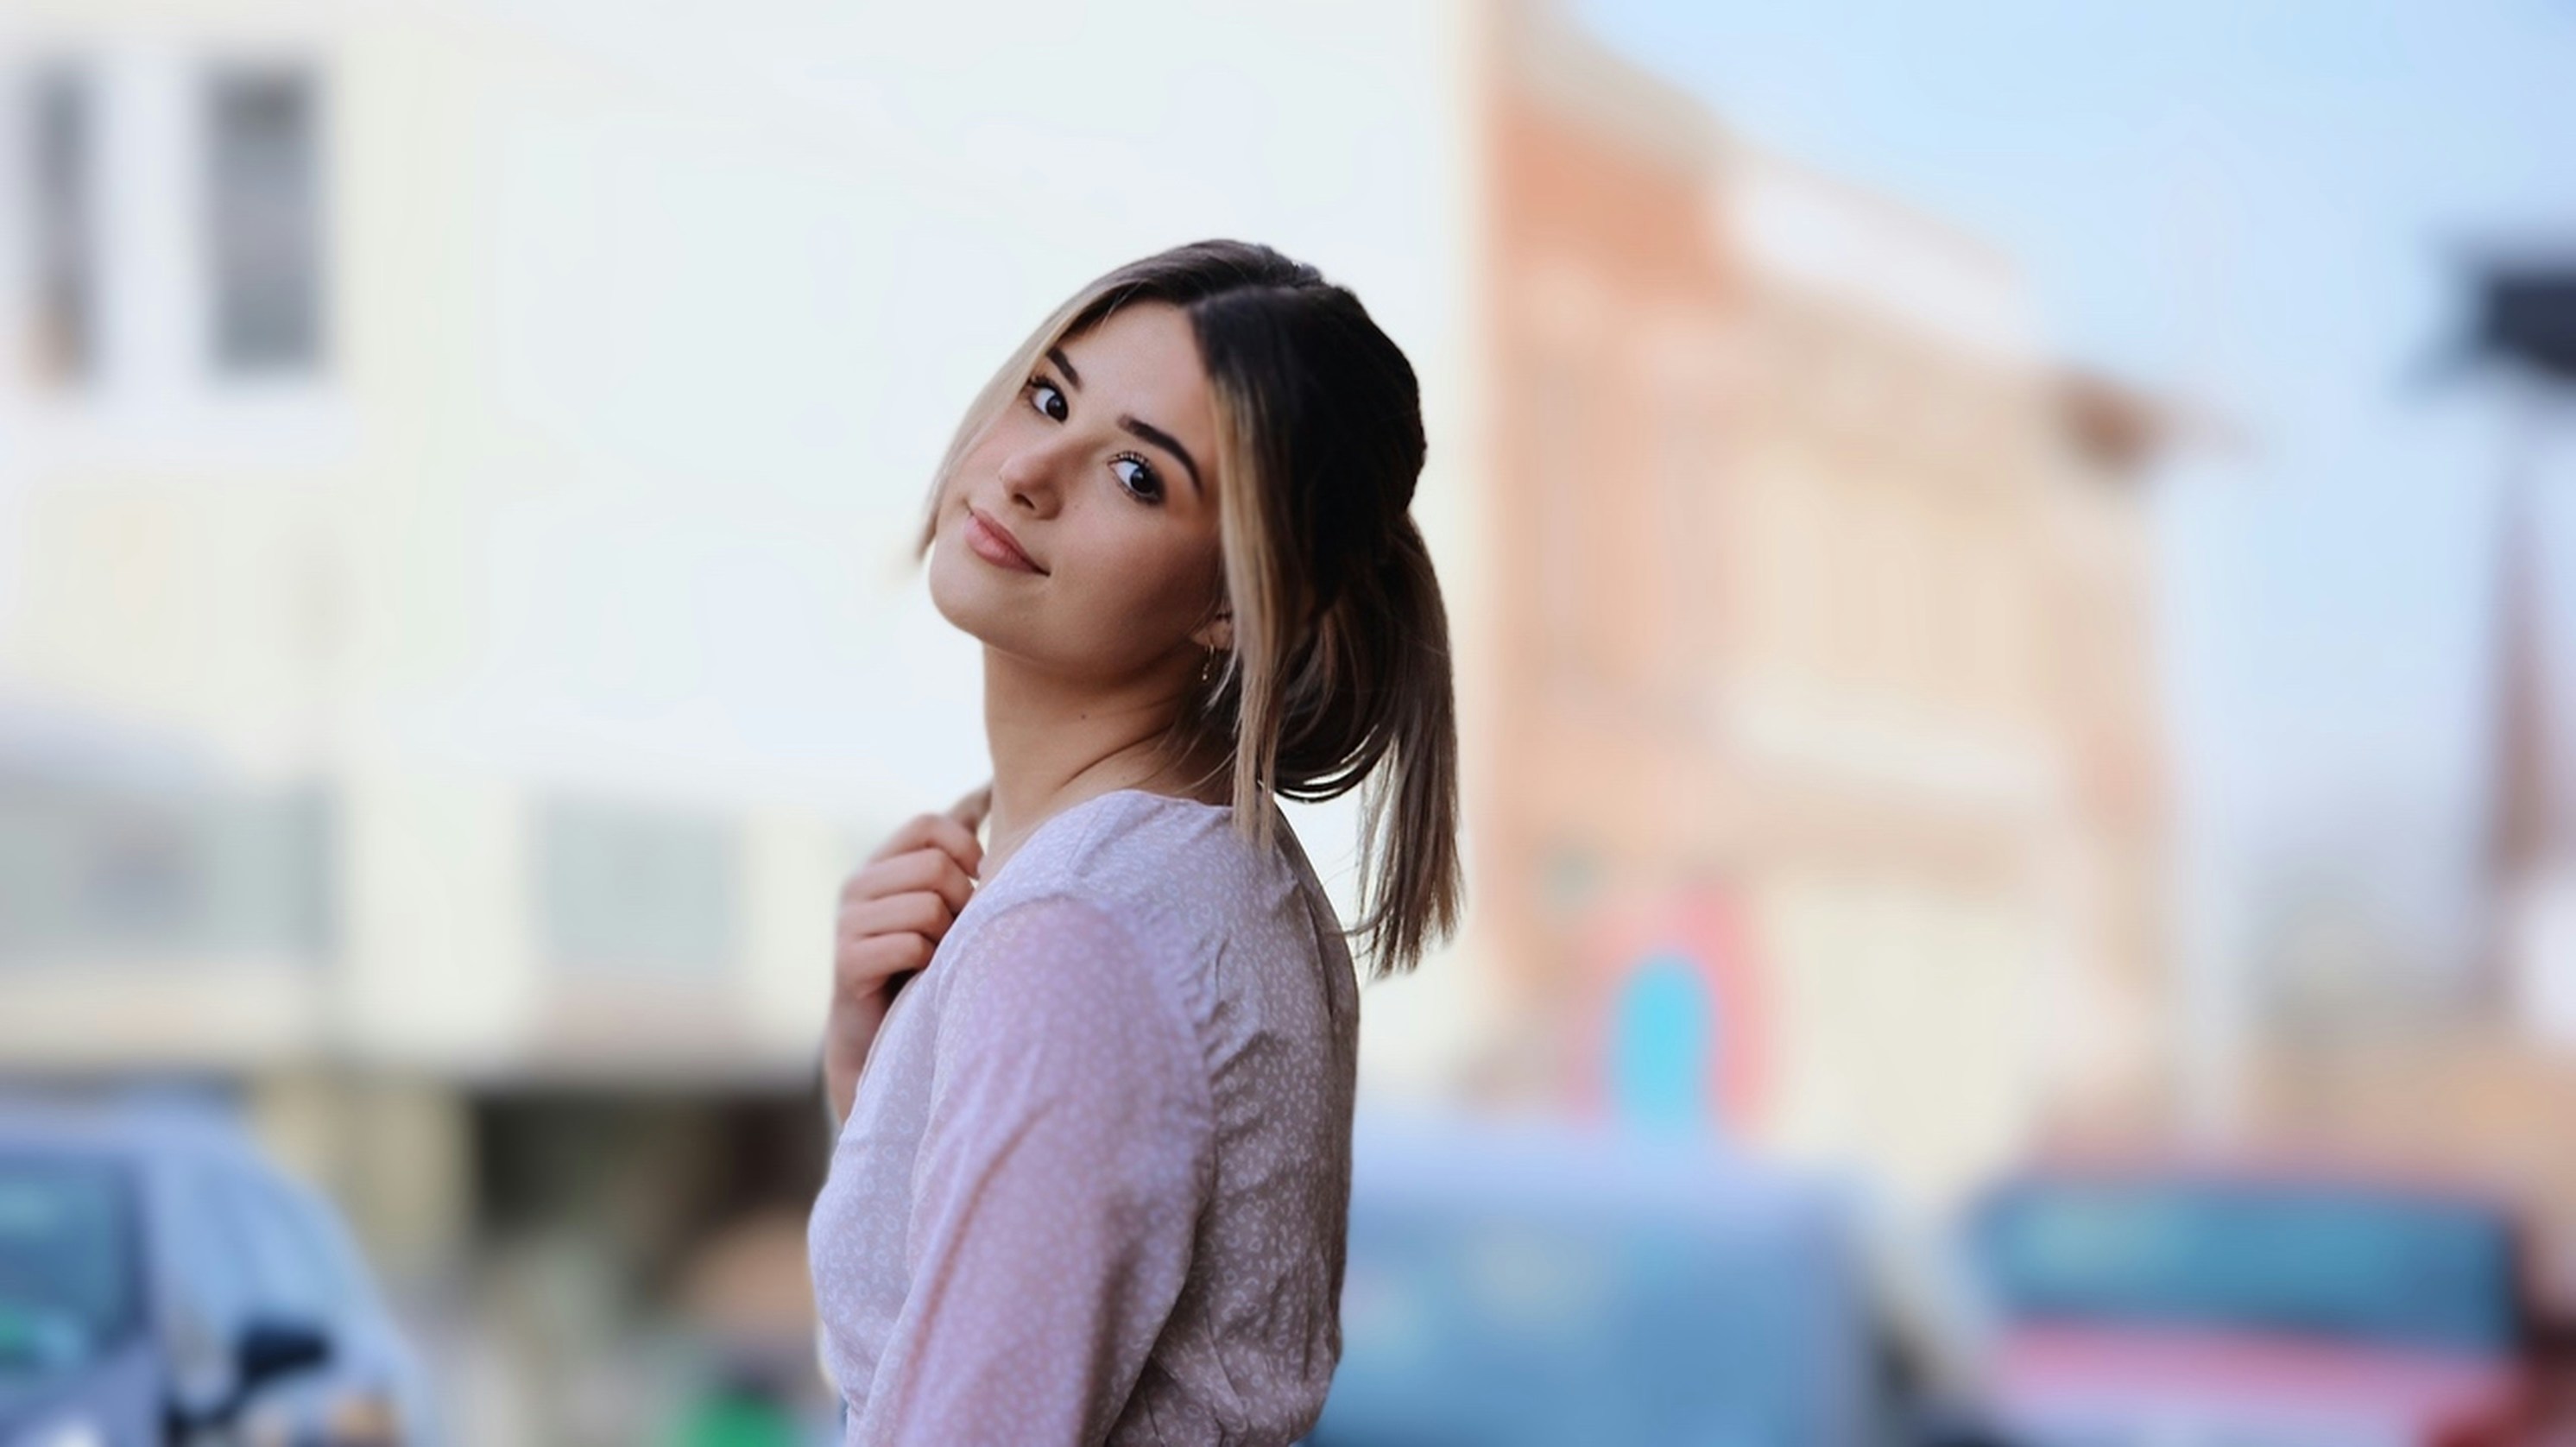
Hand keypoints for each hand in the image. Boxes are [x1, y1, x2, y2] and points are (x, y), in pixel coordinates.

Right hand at [836, 785, 989, 1007]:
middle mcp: (857, 885)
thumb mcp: (940, 901)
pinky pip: (912, 945)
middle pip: (935, 867)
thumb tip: (989, 789)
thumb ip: (955, 855)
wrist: (877, 1032)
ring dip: (947, 939)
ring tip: (937, 956)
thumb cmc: (920, 962)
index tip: (979, 882)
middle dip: (962, 902)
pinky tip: (921, 977)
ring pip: (928, 908)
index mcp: (879, 864)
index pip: (928, 824)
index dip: (965, 848)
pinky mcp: (847, 960)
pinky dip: (929, 964)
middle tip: (955, 933)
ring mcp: (847, 921)